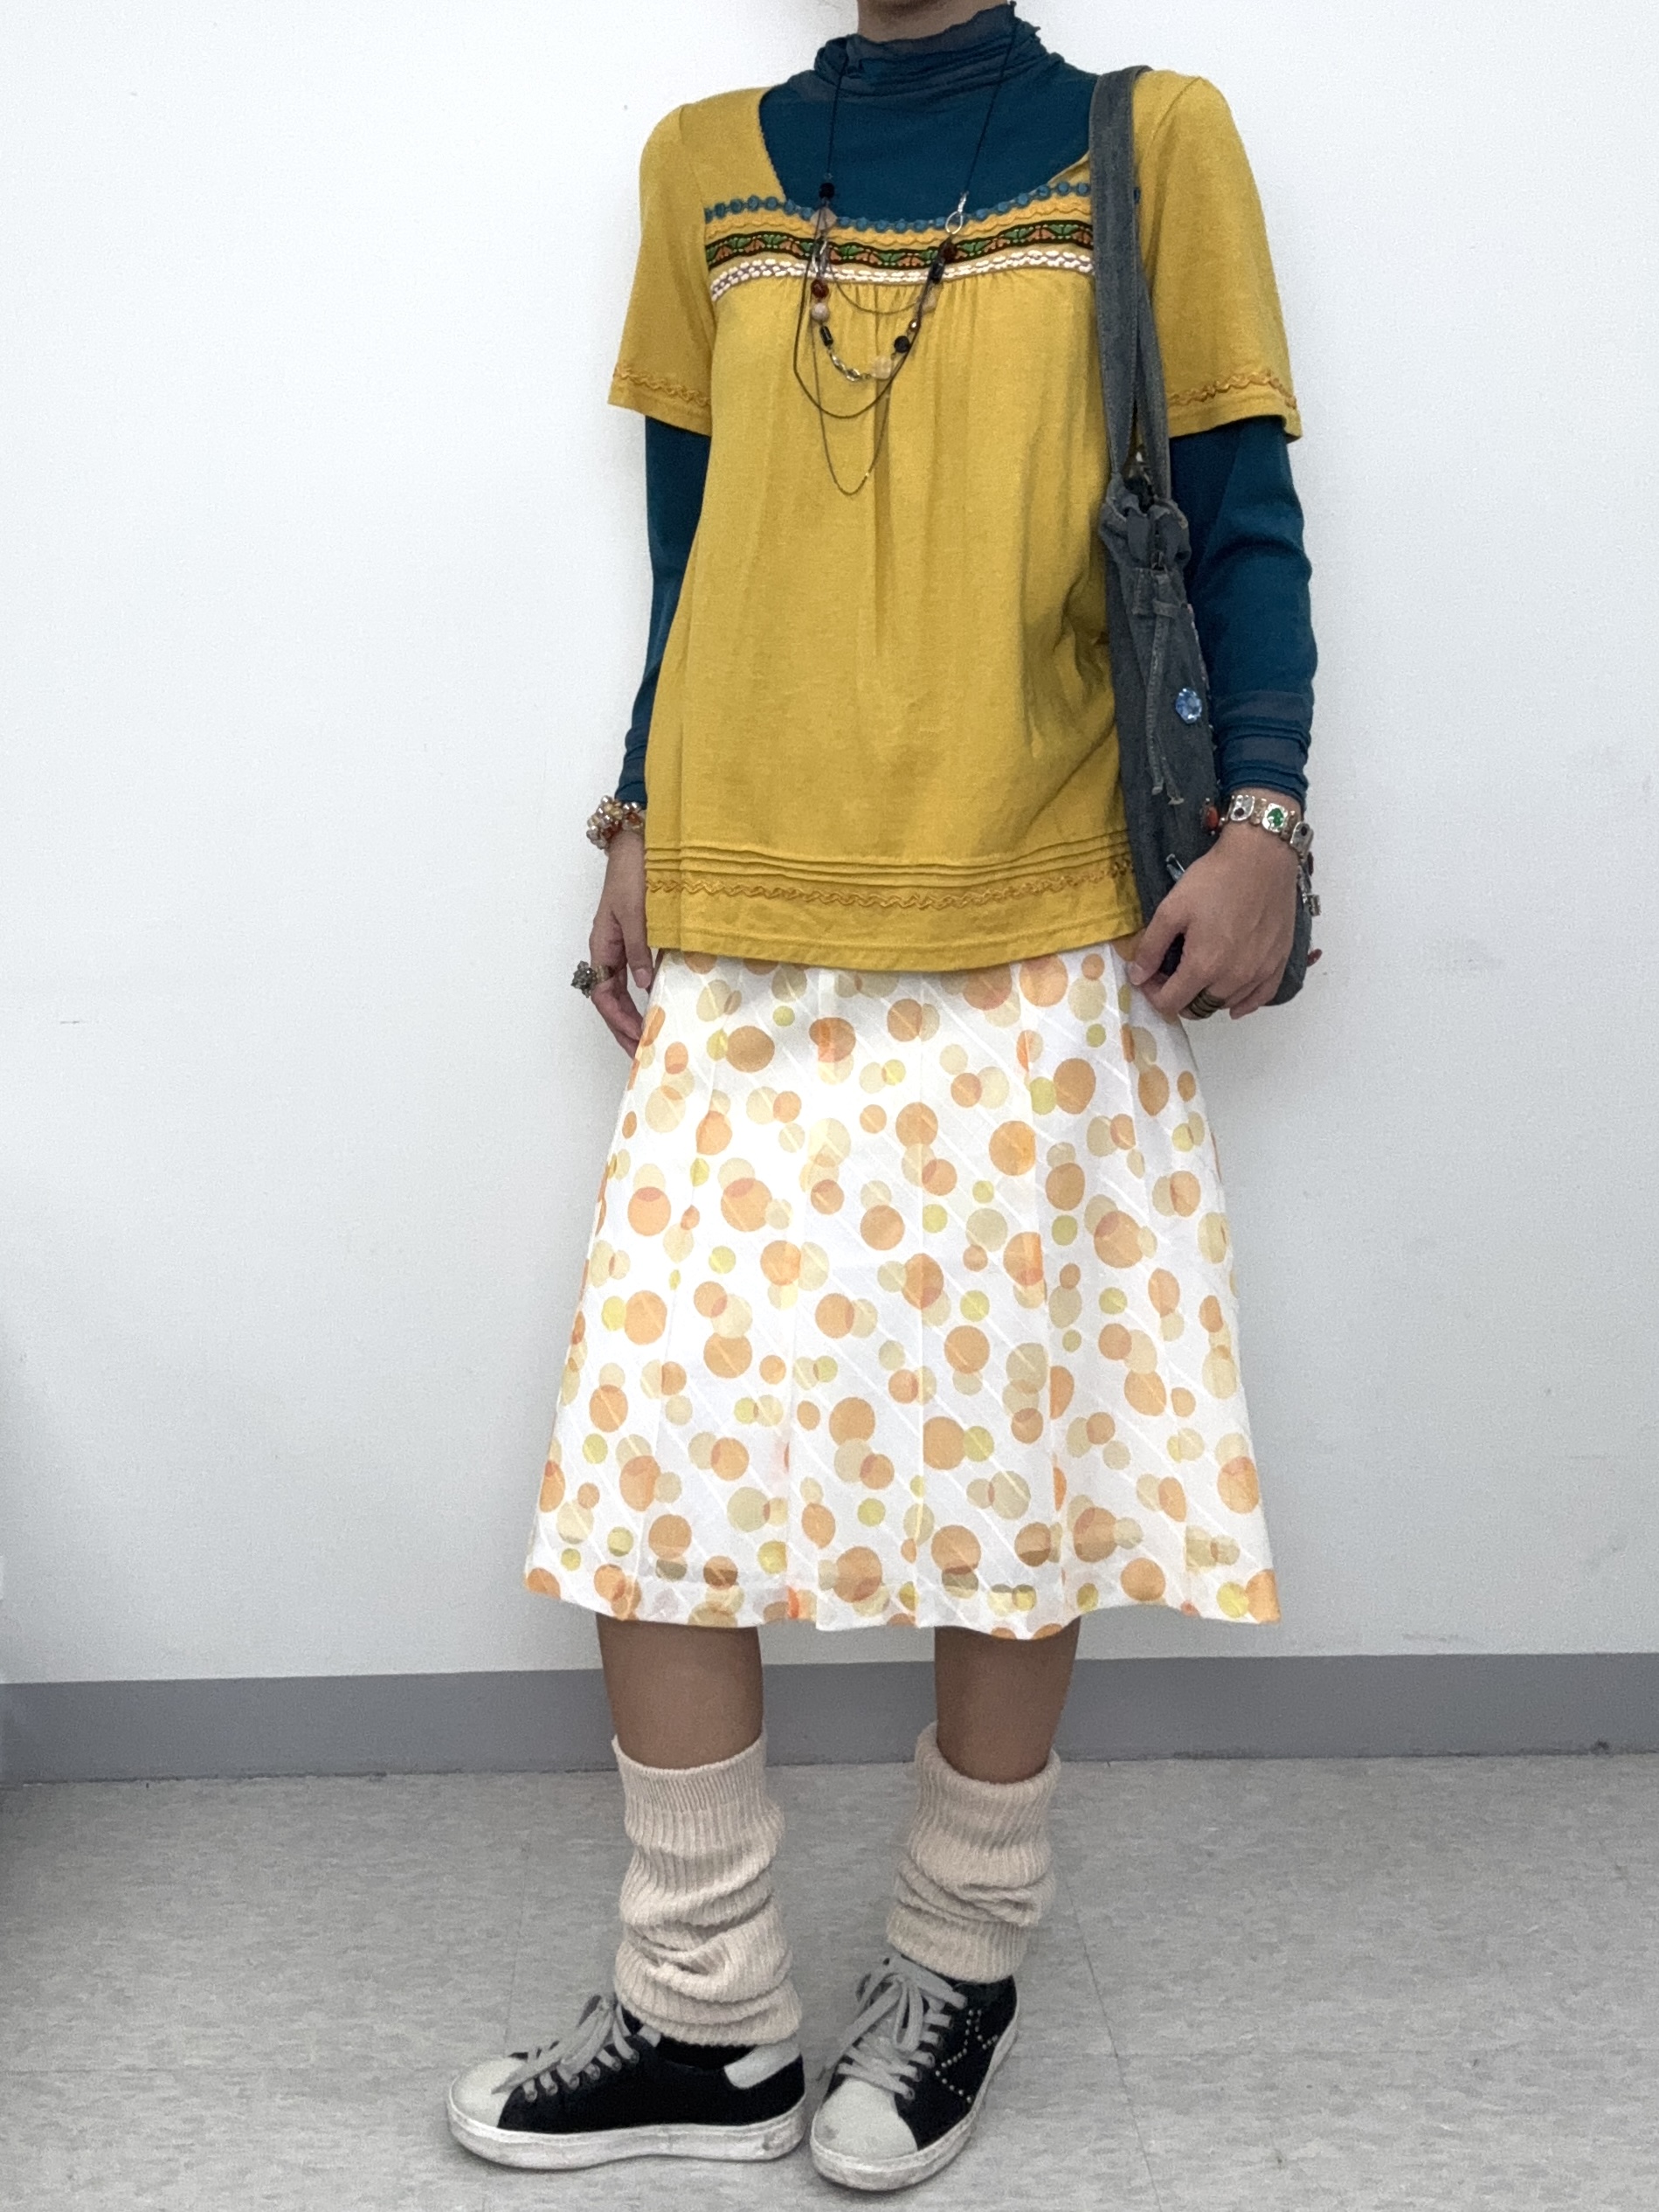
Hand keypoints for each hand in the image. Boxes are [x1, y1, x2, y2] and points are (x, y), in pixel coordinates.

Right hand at [586, 829, 655, 1052]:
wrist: (639, 843)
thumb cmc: (634, 873)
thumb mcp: (637, 913)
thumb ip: (639, 949)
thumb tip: (643, 986)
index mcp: (603, 946)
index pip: (604, 995)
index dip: (619, 1020)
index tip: (638, 1038)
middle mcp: (609, 949)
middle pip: (610, 999)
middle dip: (623, 1027)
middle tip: (641, 1052)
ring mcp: (621, 945)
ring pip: (621, 990)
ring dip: (632, 1015)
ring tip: (648, 1037)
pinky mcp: (636, 938)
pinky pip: (634, 975)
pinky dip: (643, 996)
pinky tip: (658, 1004)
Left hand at [1127, 820, 1297, 1020]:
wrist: (1262, 857)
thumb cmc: (1215, 879)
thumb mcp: (1172, 908)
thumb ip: (1151, 947)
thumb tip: (1137, 976)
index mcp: (1204, 966)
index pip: (1171, 1003)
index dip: (1153, 993)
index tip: (1149, 975)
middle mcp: (1233, 978)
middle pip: (1198, 1008)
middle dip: (1178, 997)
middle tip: (1171, 974)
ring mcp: (1259, 973)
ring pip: (1226, 1004)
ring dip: (1206, 997)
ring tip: (1199, 975)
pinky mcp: (1278, 963)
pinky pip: (1259, 998)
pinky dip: (1243, 1003)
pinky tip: (1232, 1001)